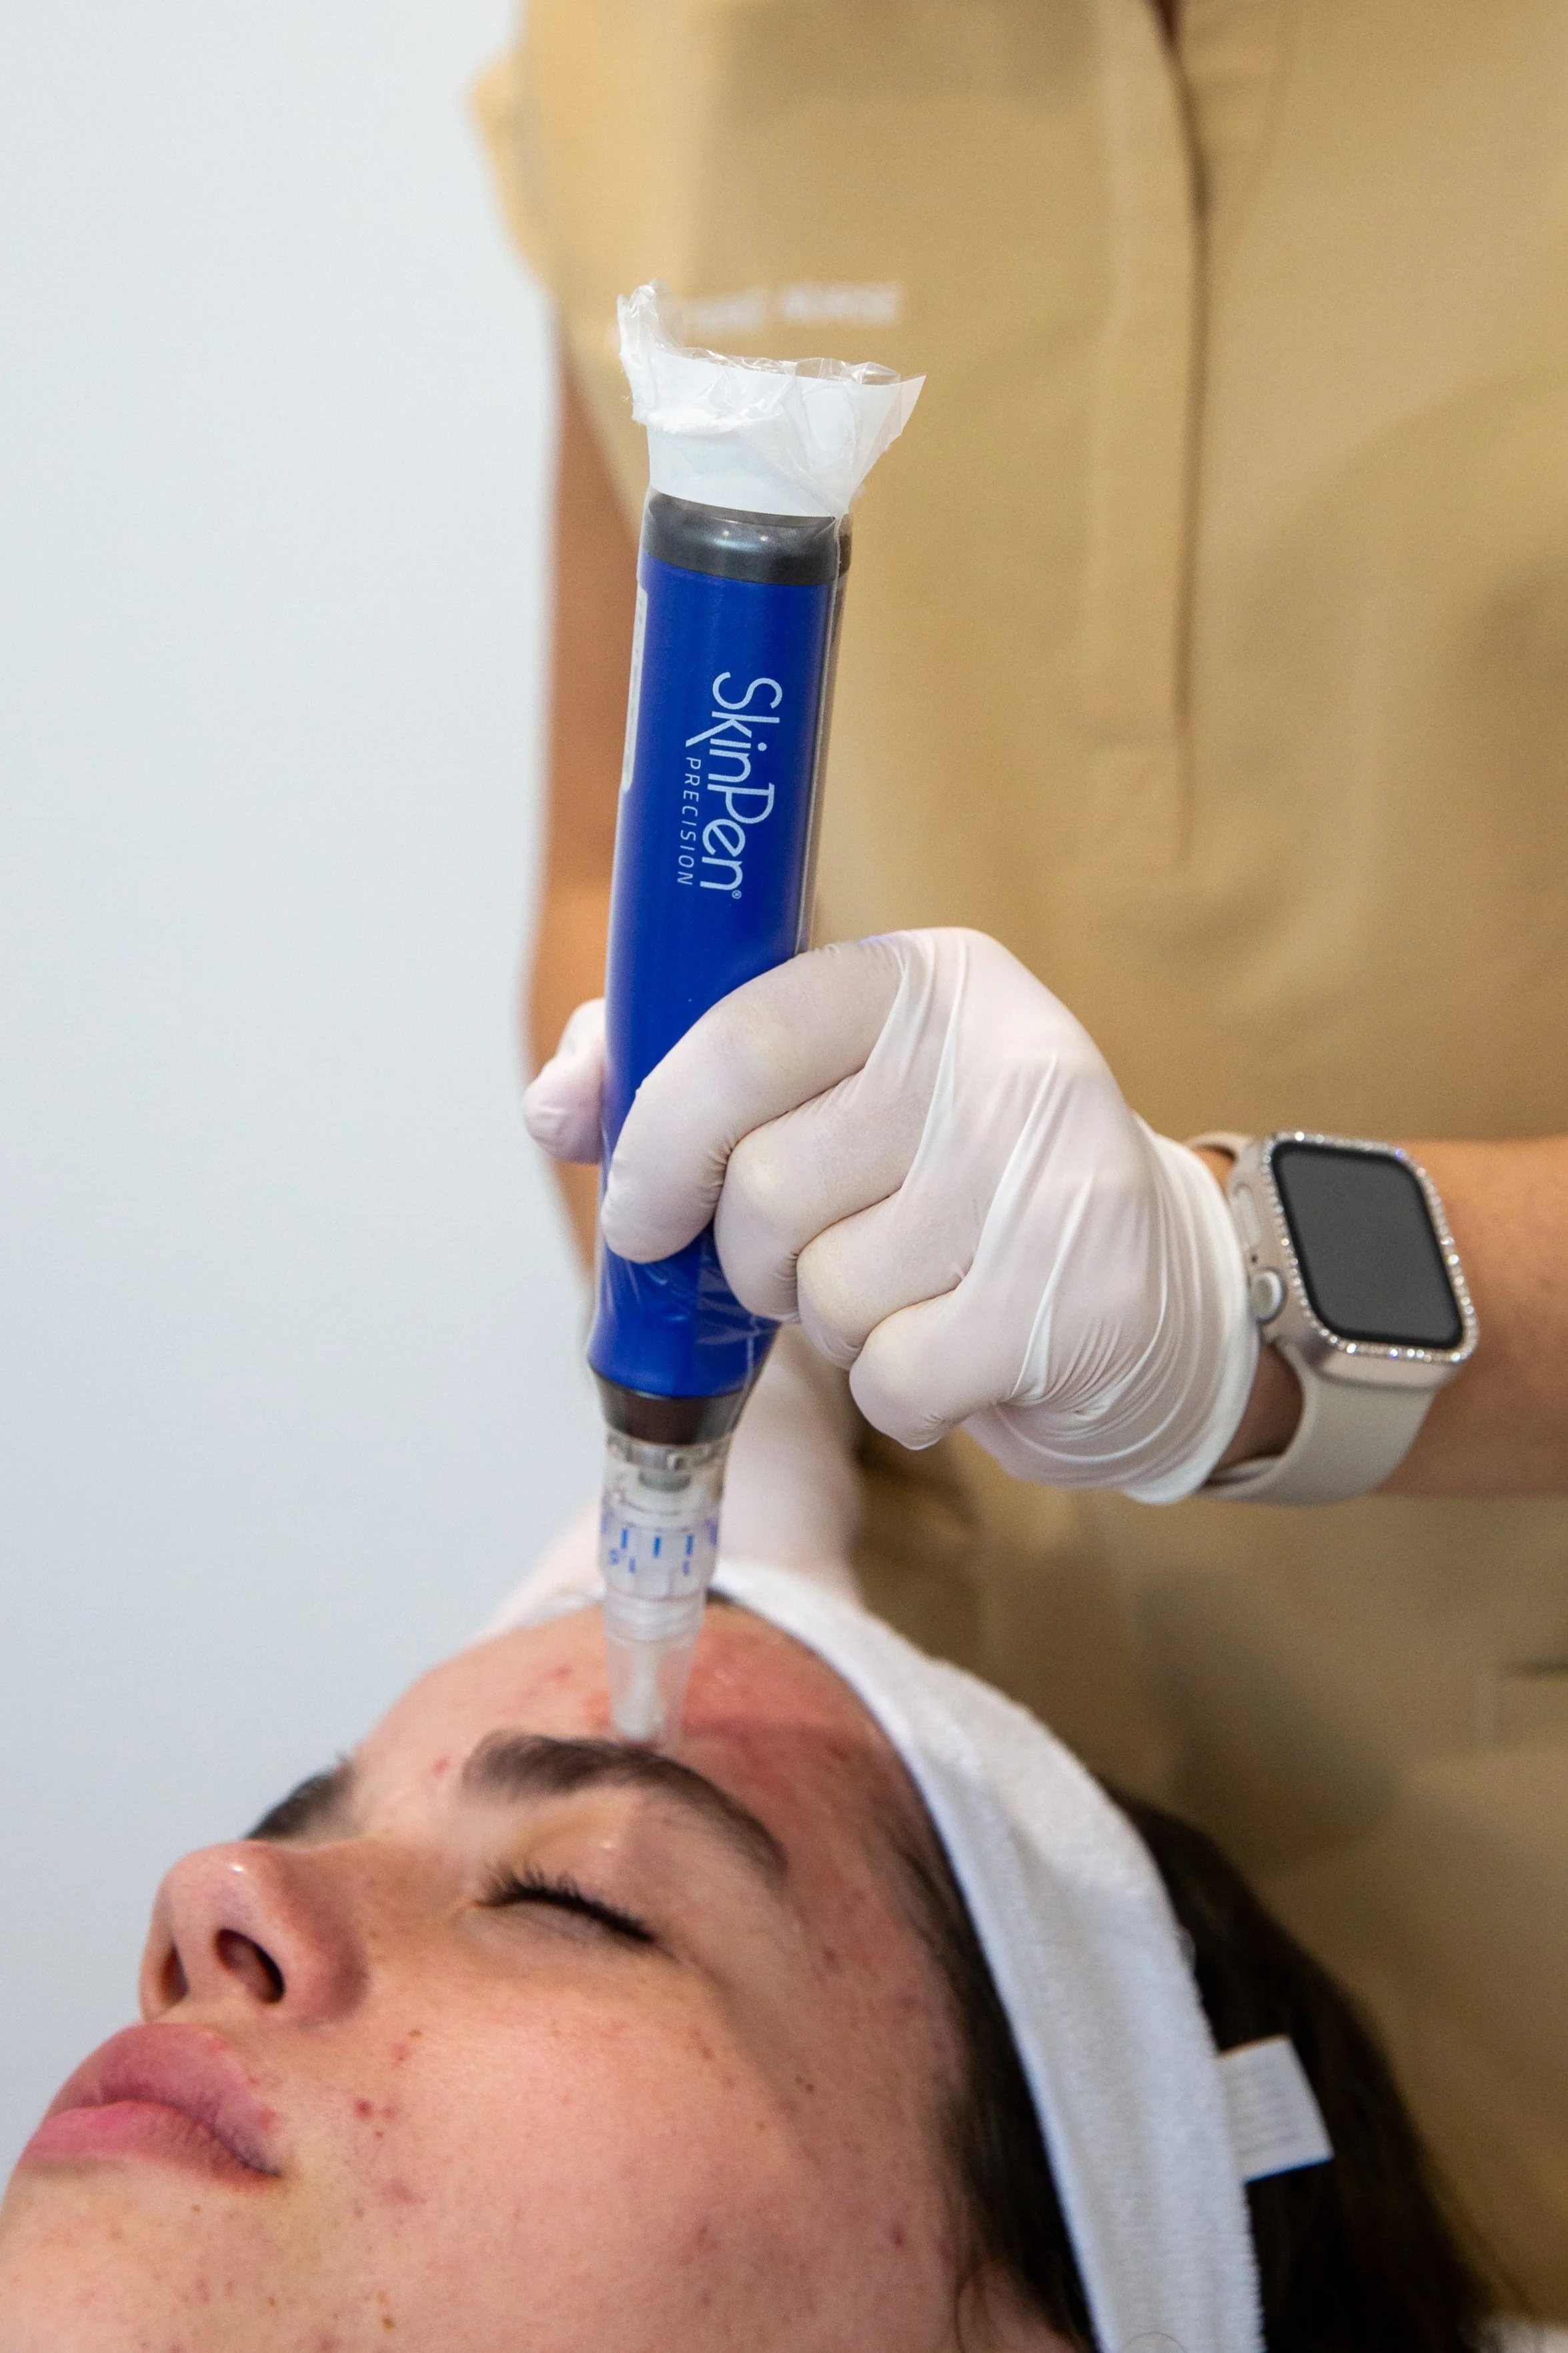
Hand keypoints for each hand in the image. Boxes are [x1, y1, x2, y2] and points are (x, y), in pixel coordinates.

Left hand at [587, 930, 1257, 1500]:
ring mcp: (1054, 1176)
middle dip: (764, 1259)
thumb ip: (683, 1078)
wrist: (1159, 1294)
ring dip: (841, 1326)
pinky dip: (903, 1393)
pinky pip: (896, 1376)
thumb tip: (554, 1106)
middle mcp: (1003, 1056)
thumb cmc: (955, 1190)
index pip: (744, 1039)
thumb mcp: (833, 1098)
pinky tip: (962, 1354)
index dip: (661, 1138)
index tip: (640, 1214)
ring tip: (917, 1295)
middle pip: (769, 1189)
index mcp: (926, 981)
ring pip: (829, 1294)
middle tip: (828, 1256)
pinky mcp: (1077, 1301)